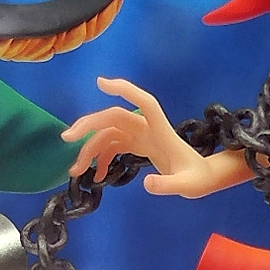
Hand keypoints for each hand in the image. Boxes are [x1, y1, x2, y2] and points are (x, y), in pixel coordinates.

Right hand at [63, 76, 223, 197]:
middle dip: (88, 125)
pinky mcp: (138, 144)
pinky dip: (101, 158)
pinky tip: (97, 176)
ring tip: (76, 171)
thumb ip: (168, 185)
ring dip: (89, 149)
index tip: (100, 83)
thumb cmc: (197, 178)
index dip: (123, 90)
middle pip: (113, 117)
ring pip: (108, 133)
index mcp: (160, 130)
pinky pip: (113, 145)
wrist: (203, 179)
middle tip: (66, 139)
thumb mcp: (187, 185)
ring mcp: (141, 135)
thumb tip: (147, 185)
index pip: (143, 101)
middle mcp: (148, 128)